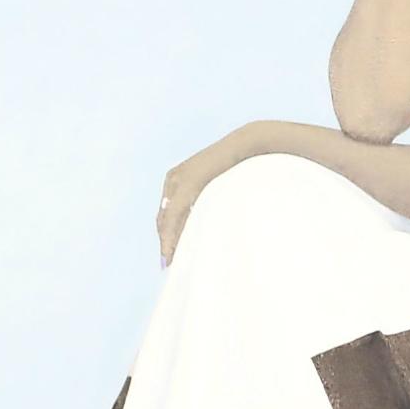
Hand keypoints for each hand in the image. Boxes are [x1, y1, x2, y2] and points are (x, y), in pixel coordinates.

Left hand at [156, 127, 252, 265]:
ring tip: (169, 260)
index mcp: (175, 178)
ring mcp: (178, 180)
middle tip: (166, 262)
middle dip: (165, 240)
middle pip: (163, 217)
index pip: (166, 213)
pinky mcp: (188, 182)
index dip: (166, 234)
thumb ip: (203, 199)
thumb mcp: (214, 185)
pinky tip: (173, 246)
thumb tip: (204, 219)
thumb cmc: (237, 166)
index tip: (168, 253)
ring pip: (166, 218)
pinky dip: (173, 232)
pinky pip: (176, 213)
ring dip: (167, 240)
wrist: (246, 146)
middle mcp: (172, 179)